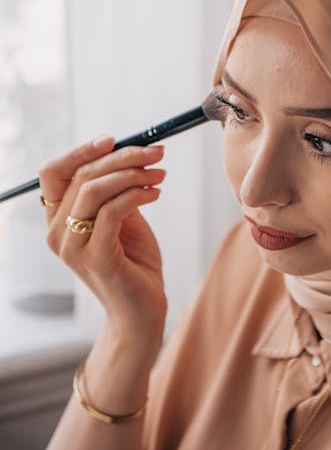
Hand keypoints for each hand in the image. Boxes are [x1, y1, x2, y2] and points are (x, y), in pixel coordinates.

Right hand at [39, 137, 167, 341]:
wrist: (142, 309)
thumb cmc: (133, 260)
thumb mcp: (122, 216)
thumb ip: (114, 188)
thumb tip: (124, 150)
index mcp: (57, 218)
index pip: (53, 172)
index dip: (81, 150)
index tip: (114, 140)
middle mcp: (57, 232)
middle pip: (81, 175)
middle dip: (123, 156)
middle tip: (156, 152)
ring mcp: (73, 247)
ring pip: (95, 190)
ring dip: (133, 174)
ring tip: (160, 174)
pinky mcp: (96, 259)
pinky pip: (113, 211)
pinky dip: (138, 194)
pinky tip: (156, 193)